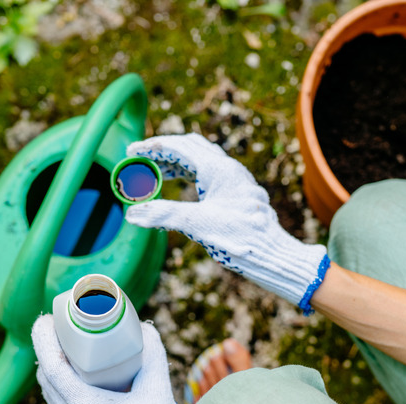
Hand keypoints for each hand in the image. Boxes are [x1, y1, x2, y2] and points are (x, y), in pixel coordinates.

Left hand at [32, 315, 182, 403]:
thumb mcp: (159, 392)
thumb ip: (152, 357)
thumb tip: (143, 329)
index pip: (52, 368)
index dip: (43, 340)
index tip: (47, 319)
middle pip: (47, 379)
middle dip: (48, 349)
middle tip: (61, 327)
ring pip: (51, 393)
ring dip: (54, 367)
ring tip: (69, 347)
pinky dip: (63, 384)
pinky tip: (80, 375)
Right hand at [125, 133, 328, 313]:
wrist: (273, 254)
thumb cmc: (241, 238)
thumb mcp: (197, 224)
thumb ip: (164, 215)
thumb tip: (132, 214)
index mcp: (219, 169)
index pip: (180, 146)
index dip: (152, 146)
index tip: (132, 150)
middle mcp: (229, 169)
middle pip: (191, 148)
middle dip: (163, 151)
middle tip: (140, 159)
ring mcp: (236, 180)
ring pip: (201, 160)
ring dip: (175, 164)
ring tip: (154, 174)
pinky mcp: (238, 193)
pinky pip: (210, 174)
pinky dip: (190, 176)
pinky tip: (182, 189)